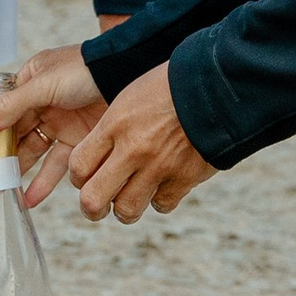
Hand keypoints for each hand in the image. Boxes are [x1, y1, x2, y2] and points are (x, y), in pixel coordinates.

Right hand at [0, 46, 103, 197]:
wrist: (127, 72)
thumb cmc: (85, 69)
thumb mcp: (44, 84)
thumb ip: (12, 105)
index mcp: (29, 84)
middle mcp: (41, 104)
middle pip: (13, 136)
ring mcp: (59, 123)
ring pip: (32, 153)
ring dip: (17, 173)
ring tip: (4, 194)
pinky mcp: (77, 140)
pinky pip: (56, 164)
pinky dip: (43, 182)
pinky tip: (31, 198)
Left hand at [47, 63, 214, 225]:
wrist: (217, 85)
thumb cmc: (170, 87)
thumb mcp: (131, 98)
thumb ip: (111, 130)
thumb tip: (96, 160)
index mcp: (115, 124)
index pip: (78, 166)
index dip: (78, 178)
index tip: (85, 177)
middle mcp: (133, 149)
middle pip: (93, 198)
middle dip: (91, 207)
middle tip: (97, 205)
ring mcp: (159, 166)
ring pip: (127, 210)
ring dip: (124, 209)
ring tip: (129, 199)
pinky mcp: (184, 177)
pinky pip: (161, 205)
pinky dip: (159, 200)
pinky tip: (161, 187)